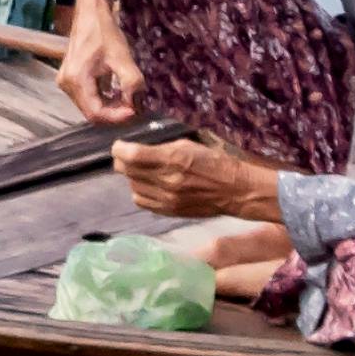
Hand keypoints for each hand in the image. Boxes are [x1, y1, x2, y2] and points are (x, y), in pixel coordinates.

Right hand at [51, 0, 143, 126]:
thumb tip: (136, 106)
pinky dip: (104, 99)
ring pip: (90, 106)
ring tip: (128, 98)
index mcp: (75, 80)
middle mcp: (66, 84)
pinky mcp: (71, 78)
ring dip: (110, 107)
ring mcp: (66, 82)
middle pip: (92, 112)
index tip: (136, 110)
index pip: (96, 113)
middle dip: (115, 113)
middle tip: (135, 105)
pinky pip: (88, 97)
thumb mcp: (122, 58)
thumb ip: (132, 84)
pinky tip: (118, 91)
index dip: (117, 117)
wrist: (91, 13)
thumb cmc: (105, 32)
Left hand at [112, 137, 284, 224]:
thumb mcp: (188, 144)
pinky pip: (142, 202)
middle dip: (124, 161)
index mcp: (171, 159)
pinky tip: (150, 185)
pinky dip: (141, 192)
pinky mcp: (169, 212)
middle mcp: (165, 181)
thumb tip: (137, 146)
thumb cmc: (214, 161)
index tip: (120, 145)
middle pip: (127, 171)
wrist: (235, 190)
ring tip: (143, 171)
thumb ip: (161, 146)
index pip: (130, 155)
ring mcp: (166, 199)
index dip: (120, 148)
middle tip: (130, 156)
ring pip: (132, 187)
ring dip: (133, 177)